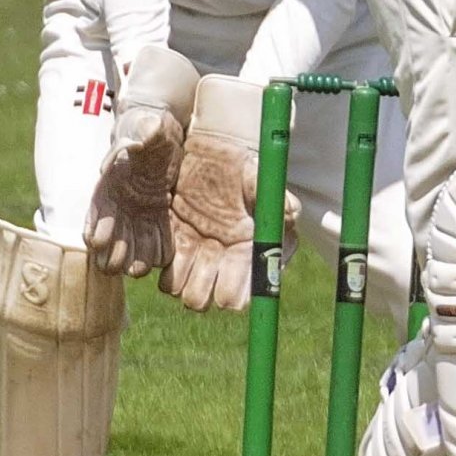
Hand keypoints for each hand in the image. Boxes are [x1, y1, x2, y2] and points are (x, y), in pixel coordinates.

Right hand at [84, 46, 199, 276]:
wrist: (164, 130)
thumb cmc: (148, 124)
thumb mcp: (145, 123)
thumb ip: (142, 130)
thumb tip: (141, 137)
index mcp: (108, 186)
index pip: (95, 215)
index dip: (96, 229)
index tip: (100, 241)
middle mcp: (119, 206)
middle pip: (110, 241)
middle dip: (113, 254)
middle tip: (121, 265)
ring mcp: (139, 214)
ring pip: (132, 247)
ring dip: (134, 260)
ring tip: (139, 268)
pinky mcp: (158, 217)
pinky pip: (157, 242)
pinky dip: (158, 251)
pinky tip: (163, 257)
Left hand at [163, 75, 298, 312]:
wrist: (216, 154)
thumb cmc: (245, 169)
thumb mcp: (262, 181)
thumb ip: (277, 200)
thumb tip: (290, 214)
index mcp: (246, 256)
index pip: (239, 295)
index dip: (231, 289)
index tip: (228, 265)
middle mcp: (220, 264)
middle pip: (204, 300)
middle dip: (200, 289)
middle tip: (202, 260)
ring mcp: (195, 257)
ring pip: (180, 291)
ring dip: (179, 278)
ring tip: (186, 249)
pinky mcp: (173, 245)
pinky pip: (165, 272)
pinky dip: (164, 265)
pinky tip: (170, 244)